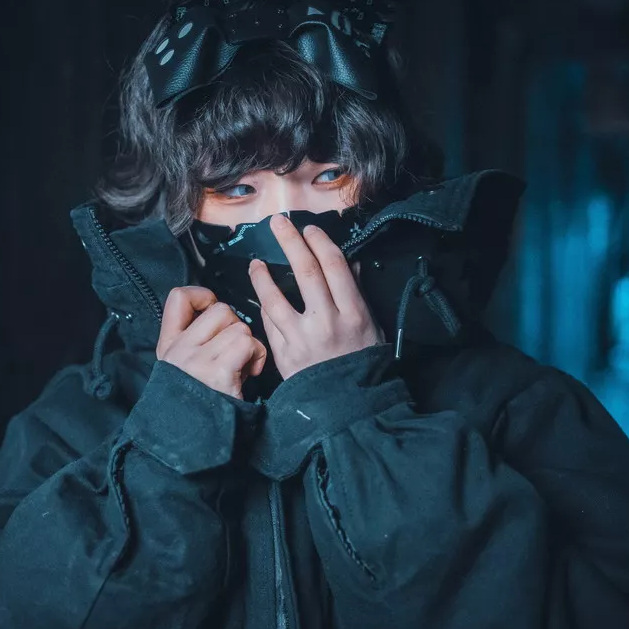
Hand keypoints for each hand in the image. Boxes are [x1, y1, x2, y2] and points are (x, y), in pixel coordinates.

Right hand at [157, 286, 267, 399]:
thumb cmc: (198, 406)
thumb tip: (222, 315)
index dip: (203, 296)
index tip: (212, 310)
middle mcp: (179, 350)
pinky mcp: (218, 372)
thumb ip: (195, 341)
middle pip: (220, 309)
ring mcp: (197, 360)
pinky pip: (248, 344)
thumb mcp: (184, 370)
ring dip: (249, 347)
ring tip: (240, 369)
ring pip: (239, 327)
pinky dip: (257, 358)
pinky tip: (249, 375)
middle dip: (235, 328)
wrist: (192, 443)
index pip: (179, 297)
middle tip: (232, 354)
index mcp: (168, 346)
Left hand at [247, 215, 383, 379]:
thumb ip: (356, 294)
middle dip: (290, 242)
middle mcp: (327, 322)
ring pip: (276, 298)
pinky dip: (265, 306)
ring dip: (262, 276)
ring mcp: (303, 339)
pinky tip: (261, 294)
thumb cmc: (363, 362)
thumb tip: (349, 264)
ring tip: (255, 262)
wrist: (349, 405)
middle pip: (305, 272)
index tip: (309, 230)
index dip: (319, 243)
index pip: (333, 266)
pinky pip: (270, 324)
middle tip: (277, 222)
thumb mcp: (372, 327)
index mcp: (353, 313)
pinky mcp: (285, 355)